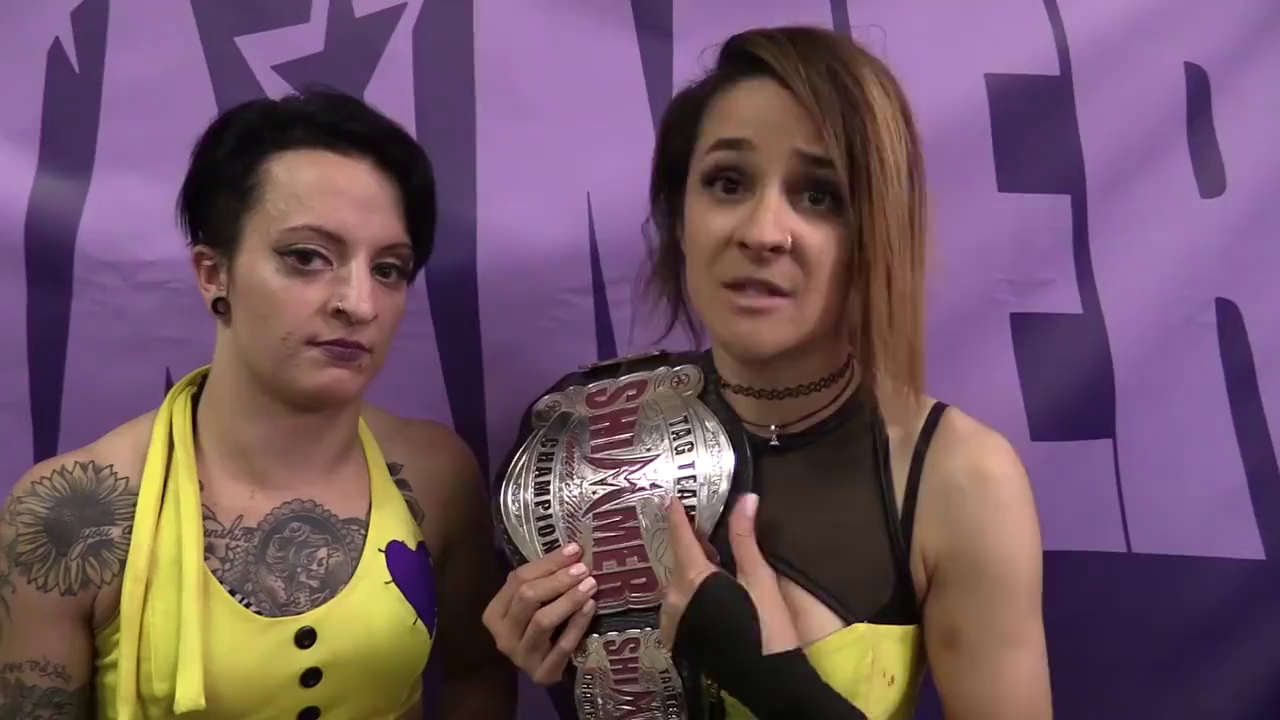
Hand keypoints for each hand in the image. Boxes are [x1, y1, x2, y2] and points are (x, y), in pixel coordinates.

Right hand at [482, 543, 598, 683]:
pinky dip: (577, 624)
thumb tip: (573, 551)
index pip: (518, 579)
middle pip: (527, 598)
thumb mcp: (535, 602)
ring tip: (591, 585)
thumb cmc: (542, 626)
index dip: (548, 563)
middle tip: (584, 569)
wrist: (550, 669)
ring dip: (568, 600)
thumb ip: (545, 579)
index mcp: (495, 613)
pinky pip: (561, 646)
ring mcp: (521, 657)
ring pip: (542, 621)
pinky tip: (590, 607)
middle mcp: (503, 636)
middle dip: (558, 580)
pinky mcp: (542, 674)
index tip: (575, 550)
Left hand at [658, 493, 799, 654]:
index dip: (676, 516)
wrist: (768, 681)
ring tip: (716, 568)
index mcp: (692, 579)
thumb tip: (747, 498)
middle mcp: (674, 598)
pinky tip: (710, 596)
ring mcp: (672, 621)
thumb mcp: (759, 579)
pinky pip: (678, 606)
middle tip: (711, 536)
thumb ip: (745, 537)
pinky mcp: (677, 638)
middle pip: (679, 562)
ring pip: (677, 585)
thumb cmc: (767, 628)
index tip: (670, 498)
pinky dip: (689, 595)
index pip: (680, 538)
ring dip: (691, 573)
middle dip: (692, 547)